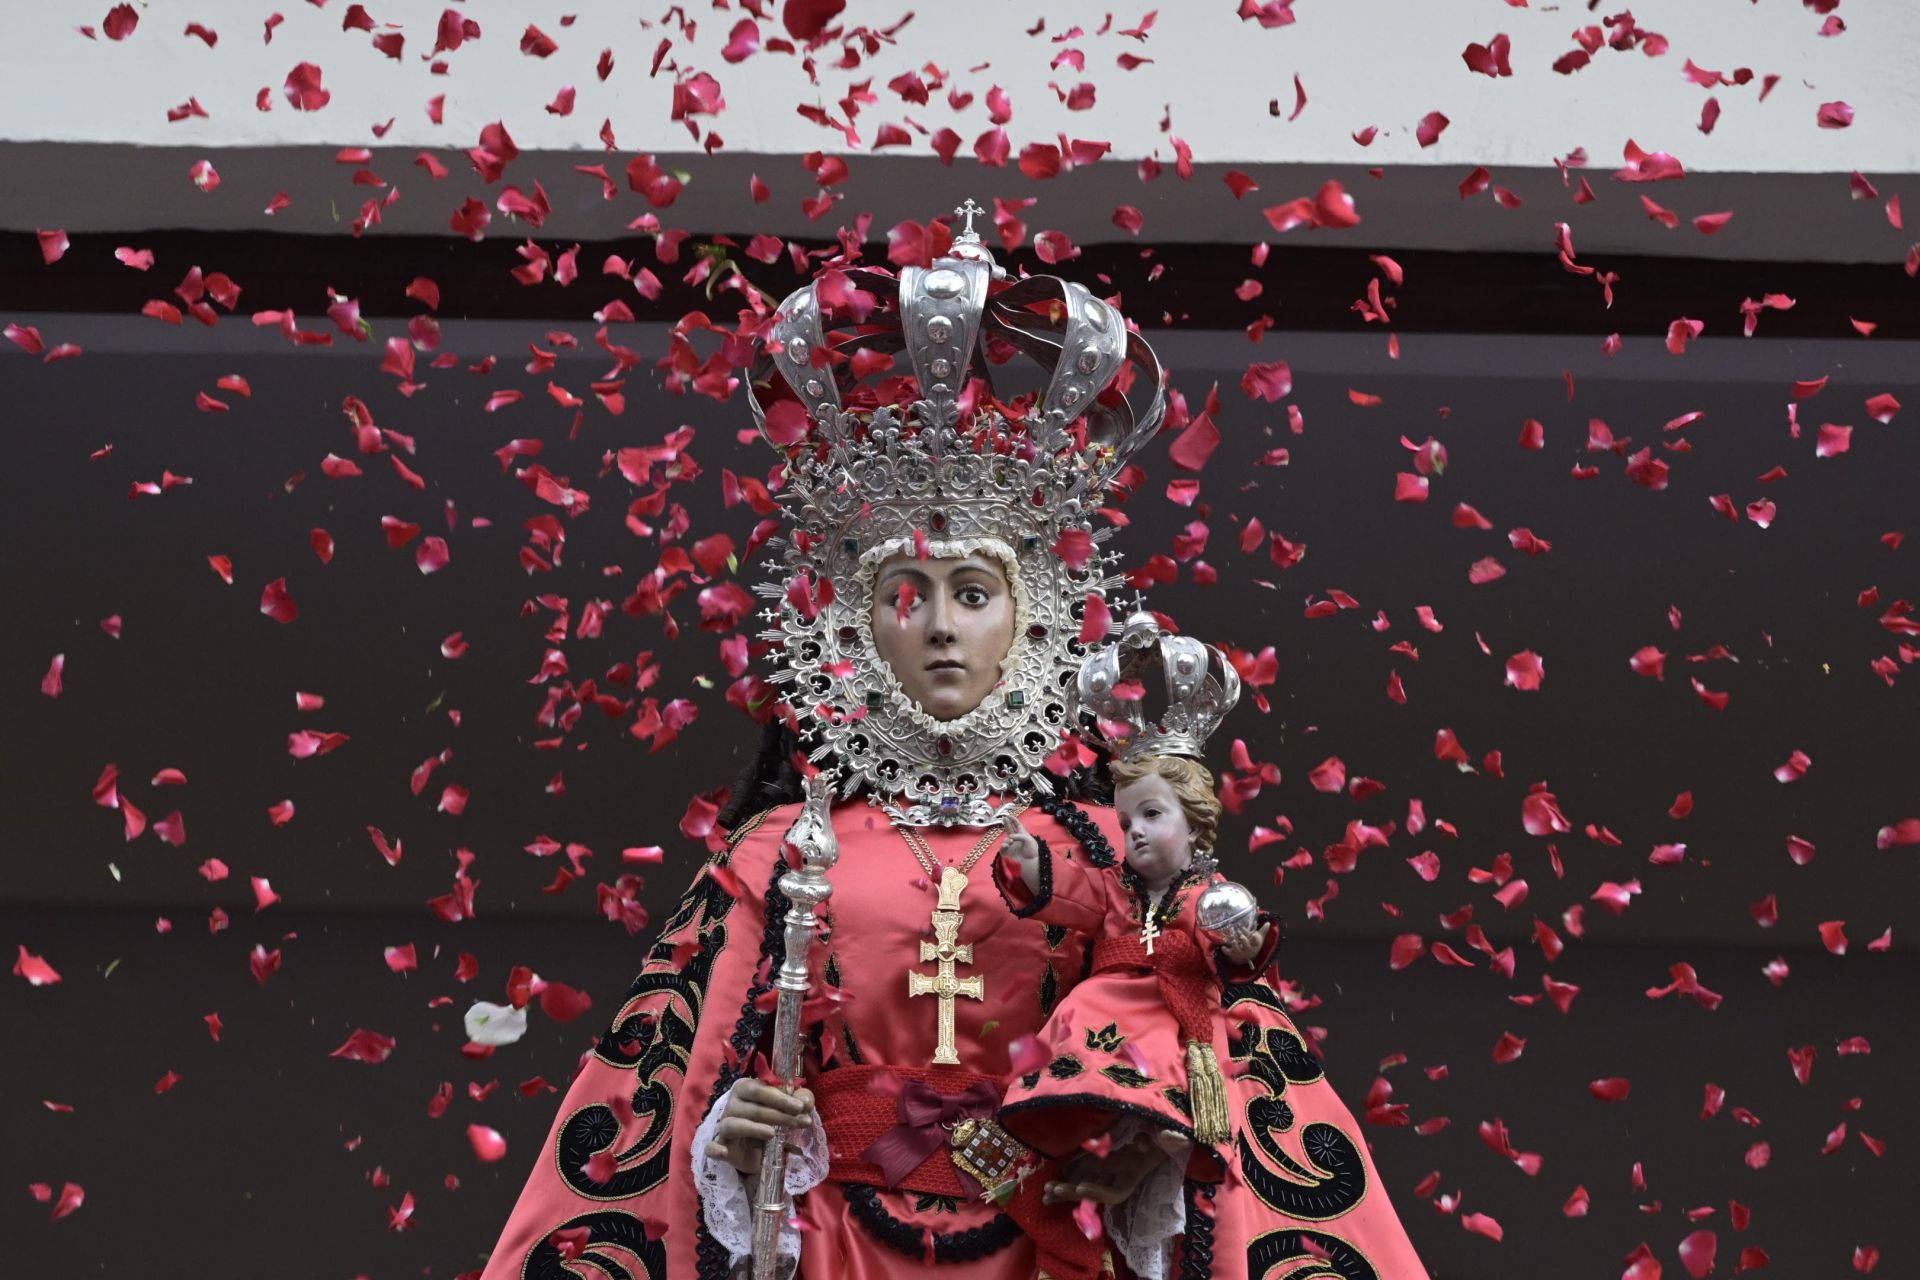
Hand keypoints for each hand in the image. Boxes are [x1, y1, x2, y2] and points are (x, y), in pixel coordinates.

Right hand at [703, 1080, 814, 1175]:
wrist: (753, 1148)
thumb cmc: (769, 1120)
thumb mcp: (787, 1109)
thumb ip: (799, 1101)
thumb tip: (806, 1102)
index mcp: (745, 1088)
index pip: (760, 1089)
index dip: (781, 1098)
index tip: (801, 1108)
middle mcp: (732, 1104)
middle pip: (753, 1108)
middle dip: (779, 1115)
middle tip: (800, 1123)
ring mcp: (723, 1125)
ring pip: (733, 1124)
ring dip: (753, 1128)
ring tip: (772, 1133)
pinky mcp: (720, 1146)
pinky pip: (712, 1147)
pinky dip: (715, 1149)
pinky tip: (724, 1153)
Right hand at [999, 814, 1040, 890]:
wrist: (1030, 862)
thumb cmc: (1032, 851)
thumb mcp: (1028, 840)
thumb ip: (1019, 836)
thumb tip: (1010, 837)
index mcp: (1023, 835)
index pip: (1018, 826)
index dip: (1014, 820)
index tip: (1010, 816)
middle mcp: (1016, 840)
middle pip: (1010, 830)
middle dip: (1006, 824)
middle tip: (1003, 818)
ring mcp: (1011, 846)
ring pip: (1006, 839)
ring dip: (1007, 839)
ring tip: (1011, 841)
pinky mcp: (1007, 852)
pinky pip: (1003, 847)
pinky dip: (1004, 845)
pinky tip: (1007, 845)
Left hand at [1041, 1134, 1169, 1206]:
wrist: (1164, 1132)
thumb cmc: (1168, 1134)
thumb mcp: (1171, 1135)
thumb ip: (1165, 1139)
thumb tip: (1143, 1142)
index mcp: (1134, 1175)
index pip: (1115, 1193)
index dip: (1098, 1192)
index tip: (1080, 1187)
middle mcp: (1119, 1178)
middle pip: (1094, 1192)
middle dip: (1073, 1194)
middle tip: (1053, 1192)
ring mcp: (1109, 1171)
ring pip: (1085, 1184)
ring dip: (1066, 1190)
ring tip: (1045, 1194)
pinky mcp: (1102, 1161)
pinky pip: (1083, 1172)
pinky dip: (1068, 1176)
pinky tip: (1052, 1182)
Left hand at [1218, 921, 1270, 965]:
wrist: (1247, 956)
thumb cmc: (1253, 944)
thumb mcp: (1259, 938)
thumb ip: (1263, 930)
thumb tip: (1268, 923)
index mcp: (1255, 945)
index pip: (1256, 941)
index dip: (1255, 938)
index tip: (1254, 934)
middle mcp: (1248, 949)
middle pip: (1246, 946)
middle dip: (1244, 941)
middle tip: (1241, 936)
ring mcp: (1240, 952)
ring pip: (1237, 949)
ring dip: (1234, 944)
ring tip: (1232, 939)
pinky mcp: (1233, 954)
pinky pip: (1229, 953)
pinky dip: (1225, 950)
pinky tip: (1223, 946)